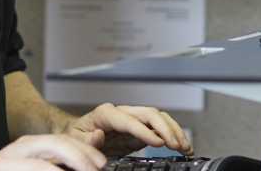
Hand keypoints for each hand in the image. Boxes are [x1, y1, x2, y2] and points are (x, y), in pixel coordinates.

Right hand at [0, 134, 107, 170]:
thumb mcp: (36, 167)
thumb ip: (54, 166)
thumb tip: (82, 168)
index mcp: (34, 147)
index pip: (64, 140)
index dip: (85, 151)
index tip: (101, 163)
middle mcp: (22, 148)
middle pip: (57, 143)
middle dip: (80, 155)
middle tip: (95, 168)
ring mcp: (10, 157)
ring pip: (43, 155)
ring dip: (66, 163)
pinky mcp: (0, 167)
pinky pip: (29, 167)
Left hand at [61, 103, 193, 156]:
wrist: (78, 132)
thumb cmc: (76, 134)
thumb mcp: (75, 138)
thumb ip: (87, 140)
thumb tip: (99, 136)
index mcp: (106, 113)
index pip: (129, 120)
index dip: (145, 131)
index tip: (158, 142)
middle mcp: (123, 112)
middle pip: (149, 114)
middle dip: (165, 129)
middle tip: (176, 145)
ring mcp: (134, 119)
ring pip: (159, 118)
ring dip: (174, 131)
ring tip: (185, 147)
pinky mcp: (141, 129)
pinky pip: (160, 128)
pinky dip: (173, 135)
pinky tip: (183, 146)